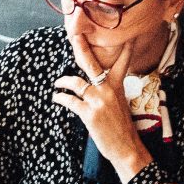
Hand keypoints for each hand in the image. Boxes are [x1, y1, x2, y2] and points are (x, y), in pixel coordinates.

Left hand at [55, 30, 150, 180]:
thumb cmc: (123, 128)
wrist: (127, 148)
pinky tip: (57, 97)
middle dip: (82, 48)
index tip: (124, 36)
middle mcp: (108, 90)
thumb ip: (110, 91)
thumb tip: (96, 85)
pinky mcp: (89, 114)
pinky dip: (61, 98)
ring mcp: (98, 101)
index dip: (124, 49)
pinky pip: (70, 101)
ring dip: (63, 82)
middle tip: (75, 36)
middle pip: (92, 64)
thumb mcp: (121, 104)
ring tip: (58, 83)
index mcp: (118, 86)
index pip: (121, 63)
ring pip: (76, 83)